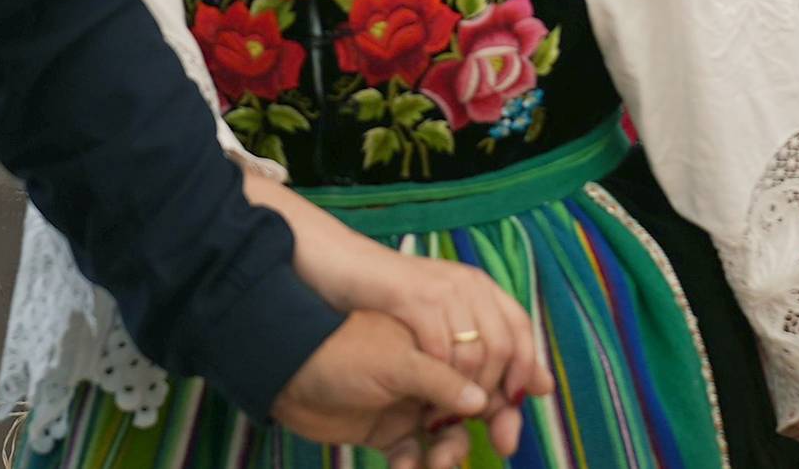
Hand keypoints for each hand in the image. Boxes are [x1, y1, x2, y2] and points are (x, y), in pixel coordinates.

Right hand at [246, 177, 546, 450]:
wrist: (341, 266)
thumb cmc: (389, 301)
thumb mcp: (442, 319)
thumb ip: (487, 348)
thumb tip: (544, 386)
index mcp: (479, 287)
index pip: (521, 329)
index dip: (525, 368)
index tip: (514, 403)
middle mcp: (468, 285)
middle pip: (502, 345)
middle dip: (494, 392)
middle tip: (478, 421)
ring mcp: (442, 289)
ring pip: (473, 351)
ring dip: (461, 391)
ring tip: (444, 414)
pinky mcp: (414, 298)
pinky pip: (438, 347)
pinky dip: (435, 378)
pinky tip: (423, 396)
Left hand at [270, 310, 499, 468]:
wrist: (283, 370)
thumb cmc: (341, 352)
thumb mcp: (397, 361)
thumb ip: (441, 381)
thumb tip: (483, 402)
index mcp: (436, 343)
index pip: (485, 366)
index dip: (505, 393)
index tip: (514, 422)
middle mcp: (428, 373)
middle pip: (474, 404)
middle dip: (488, 428)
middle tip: (503, 447)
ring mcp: (408, 403)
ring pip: (447, 435)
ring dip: (450, 453)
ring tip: (440, 466)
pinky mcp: (386, 432)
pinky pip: (413, 455)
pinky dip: (415, 465)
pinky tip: (409, 468)